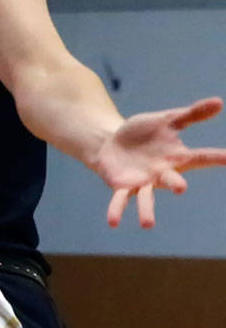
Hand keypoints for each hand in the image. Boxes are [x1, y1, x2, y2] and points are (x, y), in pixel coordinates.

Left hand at [94, 97, 225, 227]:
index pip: (201, 157)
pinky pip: (120, 200)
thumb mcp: (168, 120)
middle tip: (181, 188)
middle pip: (172, 179)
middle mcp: (162, 173)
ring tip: (147, 225)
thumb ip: (192, 114)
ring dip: (146, 211)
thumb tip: (220, 102)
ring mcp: (142, 182)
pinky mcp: (122, 187)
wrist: (112, 142)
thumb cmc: (144, 132)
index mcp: (177, 157)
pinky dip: (116, 210)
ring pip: (146, 198)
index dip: (218, 158)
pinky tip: (113, 222)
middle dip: (176, 183)